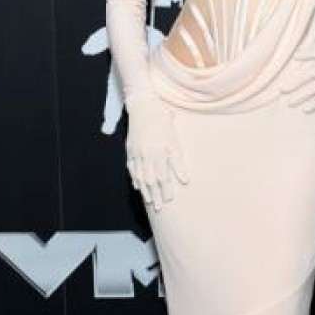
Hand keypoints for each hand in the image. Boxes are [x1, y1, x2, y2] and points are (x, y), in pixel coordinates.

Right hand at [124, 93, 188, 210]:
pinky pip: (131, 168)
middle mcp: (146, 156)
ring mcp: (136, 153)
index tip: (169, 200)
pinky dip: (135, 178)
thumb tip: (185, 180)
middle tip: (159, 208)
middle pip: (151, 180)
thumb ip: (179, 161)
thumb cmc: (162, 121)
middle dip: (155, 195)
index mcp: (158, 153)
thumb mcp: (174, 140)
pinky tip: (137, 185)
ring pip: (140, 177)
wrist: (143, 107)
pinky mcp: (130, 150)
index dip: (166, 190)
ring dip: (145, 190)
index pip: (163, 178)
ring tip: (149, 200)